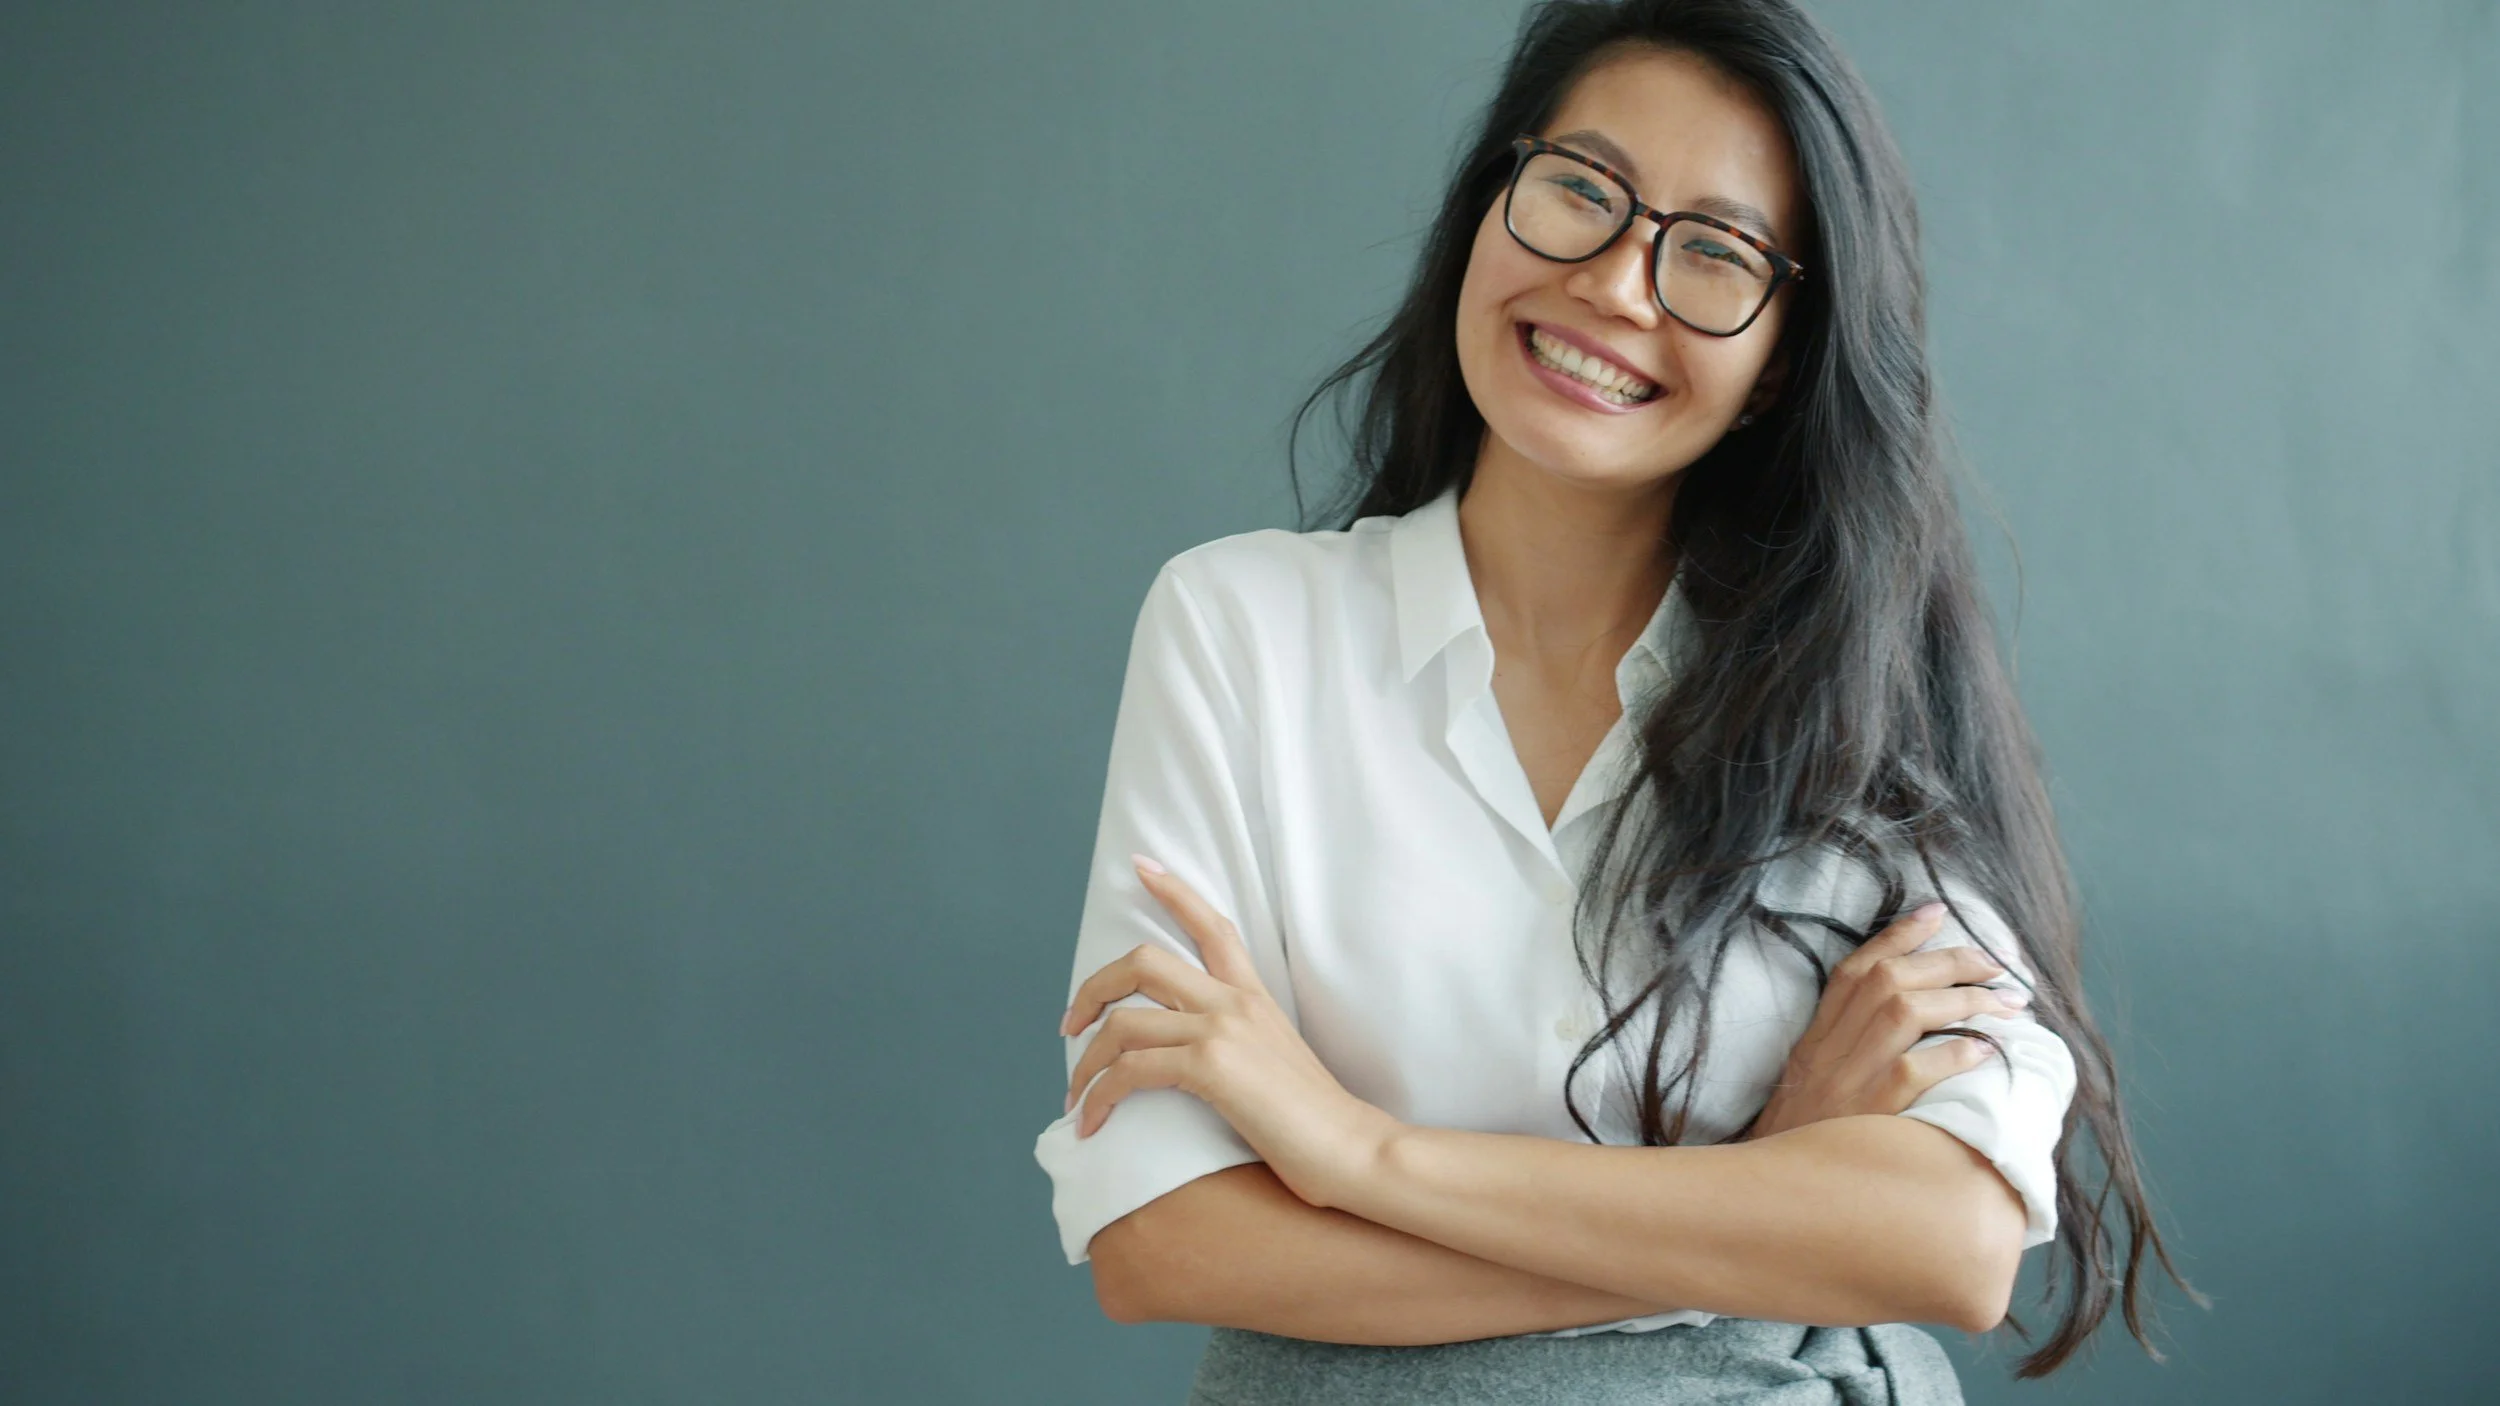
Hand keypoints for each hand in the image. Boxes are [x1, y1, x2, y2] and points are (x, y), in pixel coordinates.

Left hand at [1058, 854, 1404, 1210]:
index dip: (1173, 891)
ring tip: (1075, 1098)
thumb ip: (1240, 1044)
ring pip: (1124, 1022)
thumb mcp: (1277, 1061)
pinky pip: (1129, 1070)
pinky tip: (1091, 1124)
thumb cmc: (1317, 1123)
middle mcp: (1235, 1002)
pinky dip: (1098, 1096)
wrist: (1353, 1149)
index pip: (1212, 926)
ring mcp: (1223, 1029)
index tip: (1140, 867)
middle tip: (1070, 1026)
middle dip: (1092, 989)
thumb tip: (1195, 1059)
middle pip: (1143, 962)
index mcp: (1253, 997)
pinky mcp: (1213, 1066)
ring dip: (1085, 1063)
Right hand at [1743, 901, 2029, 1141]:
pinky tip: (1985, 1053)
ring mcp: (1844, 1083)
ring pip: (1902, 1013)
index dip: (1897, 935)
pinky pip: (1912, 1072)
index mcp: (1814, 1041)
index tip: (1938, 912)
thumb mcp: (1813, 1090)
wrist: (1768, 1197)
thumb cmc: (1803, 1146)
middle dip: (1949, 961)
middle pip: (1887, 980)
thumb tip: (1909, 1025)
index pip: (1854, 970)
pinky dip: (1953, 1055)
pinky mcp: (1864, 1118)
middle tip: (1998, 962)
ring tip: (2007, 1004)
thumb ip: (1847, 1055)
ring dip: (1962, 1000)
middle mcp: (1825, 1052)